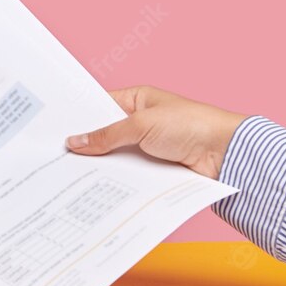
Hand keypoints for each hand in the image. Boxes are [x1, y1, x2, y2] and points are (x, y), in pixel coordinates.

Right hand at [66, 86, 247, 178]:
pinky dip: (119, 179)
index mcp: (137, 100)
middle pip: (106, 134)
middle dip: (87, 145)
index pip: (100, 107)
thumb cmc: (191, 125)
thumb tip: (75, 142)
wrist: (228, 154)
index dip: (80, 118)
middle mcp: (142, 122)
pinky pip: (131, 173)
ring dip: (103, 165)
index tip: (56, 130)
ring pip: (117, 156)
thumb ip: (107, 135)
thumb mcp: (141, 125)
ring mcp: (149, 146)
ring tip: (73, 174)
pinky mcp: (157, 168)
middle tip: (59, 156)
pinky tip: (100, 185)